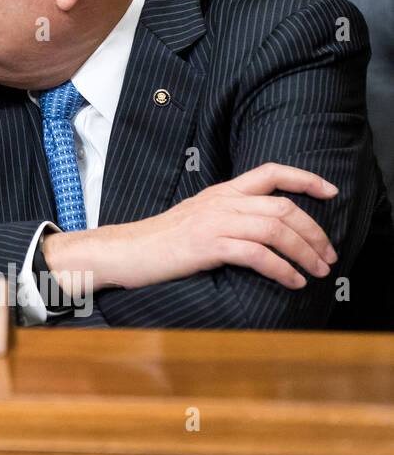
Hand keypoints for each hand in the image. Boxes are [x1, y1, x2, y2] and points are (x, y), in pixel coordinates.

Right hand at [44, 162, 338, 290]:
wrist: (123, 251)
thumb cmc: (158, 242)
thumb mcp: (195, 219)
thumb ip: (226, 217)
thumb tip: (262, 231)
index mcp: (220, 192)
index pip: (270, 173)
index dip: (305, 179)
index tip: (330, 191)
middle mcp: (220, 202)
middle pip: (283, 207)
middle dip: (315, 232)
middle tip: (328, 255)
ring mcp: (214, 222)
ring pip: (276, 230)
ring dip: (305, 253)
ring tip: (317, 272)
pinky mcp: (208, 245)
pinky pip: (258, 255)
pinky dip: (282, 270)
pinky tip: (292, 282)